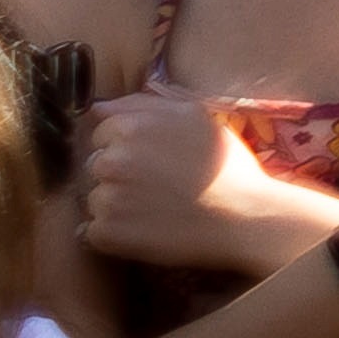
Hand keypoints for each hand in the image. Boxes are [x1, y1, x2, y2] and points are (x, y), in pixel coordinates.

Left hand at [69, 86, 338, 274]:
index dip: (127, 145)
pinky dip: (114, 233)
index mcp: (129, 127)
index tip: (154, 160)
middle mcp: (111, 160)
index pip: (102, 133)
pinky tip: (145, 230)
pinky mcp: (107, 233)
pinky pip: (94, 231)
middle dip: (119, 173)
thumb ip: (143, 104)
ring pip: (94, 198)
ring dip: (116, 204)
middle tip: (157, 185)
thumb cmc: (224, 165)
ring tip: (154, 209)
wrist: (244, 217)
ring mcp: (106, 199)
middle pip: (95, 165)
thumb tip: (97, 107)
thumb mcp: (195, 116)